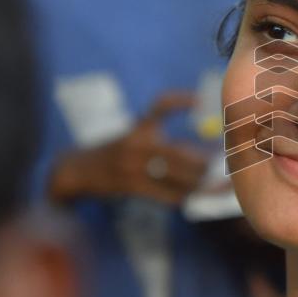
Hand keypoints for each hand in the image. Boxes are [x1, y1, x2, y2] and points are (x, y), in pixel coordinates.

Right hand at [48, 92, 207, 205]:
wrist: (78, 170)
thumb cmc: (116, 152)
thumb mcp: (134, 135)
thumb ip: (162, 141)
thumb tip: (202, 155)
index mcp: (139, 128)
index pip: (159, 106)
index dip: (179, 100)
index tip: (198, 101)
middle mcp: (136, 144)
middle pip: (179, 153)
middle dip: (203, 163)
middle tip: (219, 166)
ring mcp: (132, 167)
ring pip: (176, 176)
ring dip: (198, 182)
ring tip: (212, 185)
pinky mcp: (131, 187)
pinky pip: (166, 195)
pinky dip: (183, 196)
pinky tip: (193, 196)